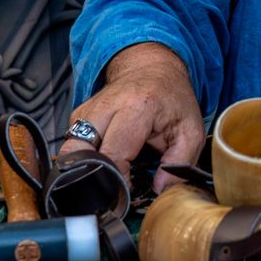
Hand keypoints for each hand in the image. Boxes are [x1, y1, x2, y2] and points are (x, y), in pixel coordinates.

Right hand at [62, 42, 205, 188]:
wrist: (152, 68)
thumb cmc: (171, 98)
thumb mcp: (190, 130)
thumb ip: (180, 162)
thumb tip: (160, 190)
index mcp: (137, 108)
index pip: (113, 154)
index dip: (117, 180)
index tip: (127, 192)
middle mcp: (106, 106)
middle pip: (80, 152)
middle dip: (93, 177)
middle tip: (111, 188)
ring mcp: (87, 109)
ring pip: (70, 151)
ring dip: (85, 168)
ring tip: (107, 173)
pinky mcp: (78, 116)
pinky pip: (72, 145)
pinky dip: (84, 158)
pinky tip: (102, 158)